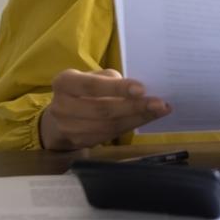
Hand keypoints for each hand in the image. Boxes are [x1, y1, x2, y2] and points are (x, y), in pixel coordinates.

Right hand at [39, 68, 170, 150]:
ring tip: (160, 111)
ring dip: (137, 118)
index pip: (92, 86)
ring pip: (109, 126)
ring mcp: (69, 128)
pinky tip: (146, 119)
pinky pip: (110, 135)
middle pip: (103, 109)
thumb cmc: (83, 91)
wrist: (59, 119)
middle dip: (134, 107)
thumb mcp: (92, 77)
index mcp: (65, 82)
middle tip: (159, 103)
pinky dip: (131, 126)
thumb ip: (110, 80)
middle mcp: (62, 106)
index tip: (142, 89)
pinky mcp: (79, 142)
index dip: (117, 88)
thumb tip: (138, 91)